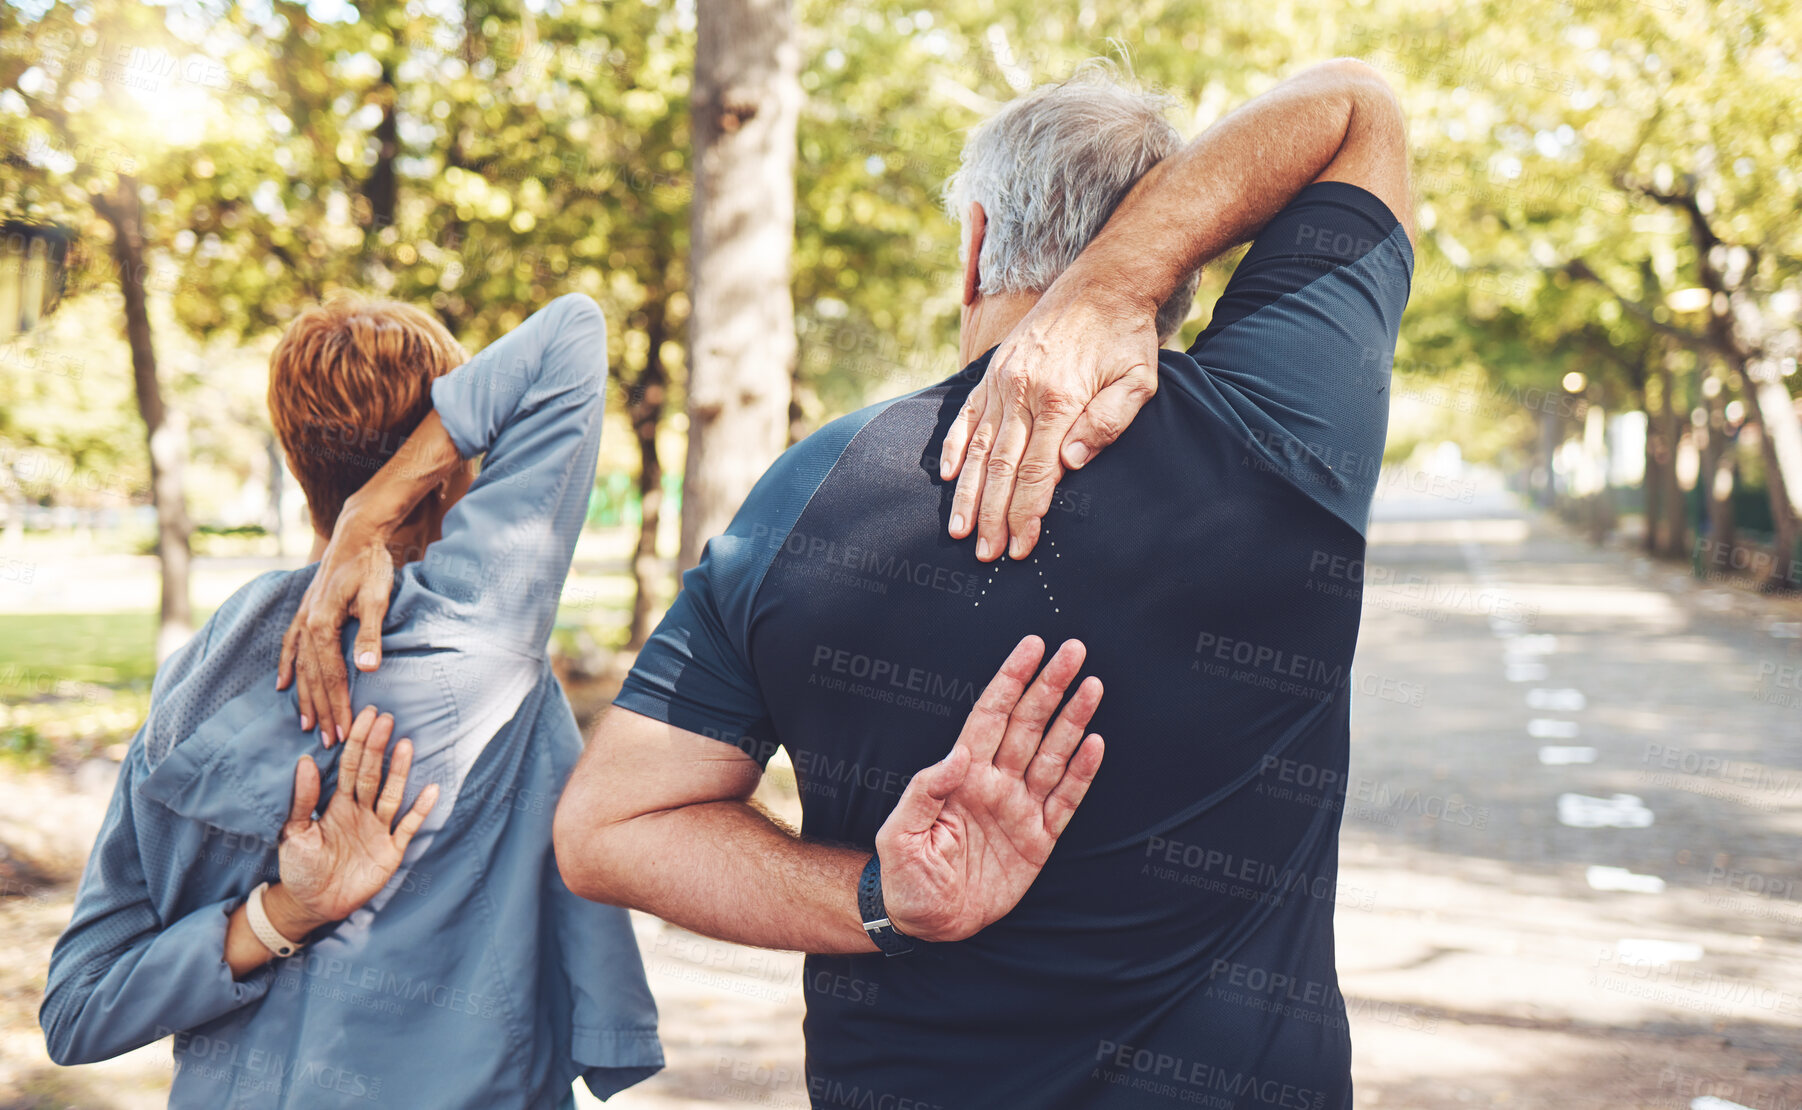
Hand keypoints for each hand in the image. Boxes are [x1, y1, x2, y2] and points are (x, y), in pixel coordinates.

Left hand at [271, 705, 438, 935]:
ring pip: (392, 794)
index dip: (358, 741)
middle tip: (386, 718)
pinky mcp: (391, 851)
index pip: (351, 766)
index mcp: (338, 804)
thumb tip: (305, 762)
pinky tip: (431, 790)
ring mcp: (378, 830)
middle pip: (373, 774)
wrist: (312, 904)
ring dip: (399, 771)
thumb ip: (303, 800)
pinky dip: (420, 810)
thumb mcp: (294, 833)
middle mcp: (362, 811)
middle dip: (378, 746)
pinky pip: (408, 827)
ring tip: (405, 745)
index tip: (366, 715)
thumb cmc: (299, 867)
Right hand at [277, 498, 395, 745]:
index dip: (338, 704)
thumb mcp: (377, 599)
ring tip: (308, 724)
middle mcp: (307, 624)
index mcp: (323, 624)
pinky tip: (280, 686)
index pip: (332, 675)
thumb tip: (367, 669)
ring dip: (305, 696)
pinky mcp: (305, 612)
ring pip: (301, 666)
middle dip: (322, 709)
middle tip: (330, 741)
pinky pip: (290, 646)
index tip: (344, 730)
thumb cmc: (370, 566)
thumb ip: (371, 635)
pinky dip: (285, 667)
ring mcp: (302, 618)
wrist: (356, 534)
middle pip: (314, 676)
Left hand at [874, 636, 1103, 942]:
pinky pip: (1066, 801)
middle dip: (1050, 686)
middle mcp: (995, 784)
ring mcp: (1019, 810)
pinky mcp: (1038, 840)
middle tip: (1074, 650)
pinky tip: (1095, 744)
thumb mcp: (899, 834)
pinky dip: (1082, 773)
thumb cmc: (904, 875)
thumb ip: (923, 791)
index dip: (1011, 680)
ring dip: (1073, 721)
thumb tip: (956, 754)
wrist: (925, 923)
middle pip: (1028, 725)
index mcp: (962, 777)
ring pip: (1053, 755)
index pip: (991, 716)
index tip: (1032, 647)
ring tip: (1092, 686)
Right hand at [940, 274, 1159, 561]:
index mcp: (1059, 399)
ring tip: (960, 530)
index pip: (1036, 472)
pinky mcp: (992, 373)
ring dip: (968, 493)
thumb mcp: (1137, 381)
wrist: (1101, 283)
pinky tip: (948, 477)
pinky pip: (966, 416)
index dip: (1025, 514)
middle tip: (985, 555)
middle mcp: (1022, 392)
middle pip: (1001, 468)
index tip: (1019, 548)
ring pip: (977, 448)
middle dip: (992, 516)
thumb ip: (1108, 423)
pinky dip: (954, 448)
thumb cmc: (1125, 339)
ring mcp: (1002, 382)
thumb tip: (1070, 464)